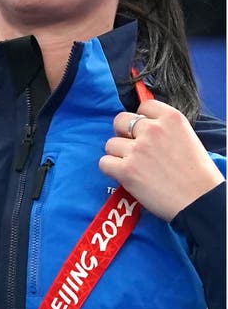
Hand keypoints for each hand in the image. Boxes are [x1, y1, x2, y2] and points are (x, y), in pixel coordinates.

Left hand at [100, 100, 224, 221]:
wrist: (202, 203)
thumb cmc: (198, 175)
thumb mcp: (187, 139)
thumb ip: (165, 129)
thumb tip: (143, 127)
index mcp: (171, 119)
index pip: (144, 105)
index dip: (141, 119)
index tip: (143, 130)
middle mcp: (152, 130)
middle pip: (120, 120)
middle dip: (123, 133)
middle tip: (132, 147)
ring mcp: (137, 149)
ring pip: (110, 144)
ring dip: (118, 154)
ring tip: (133, 166)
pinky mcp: (126, 169)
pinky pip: (104, 162)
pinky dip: (111, 169)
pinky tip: (125, 175)